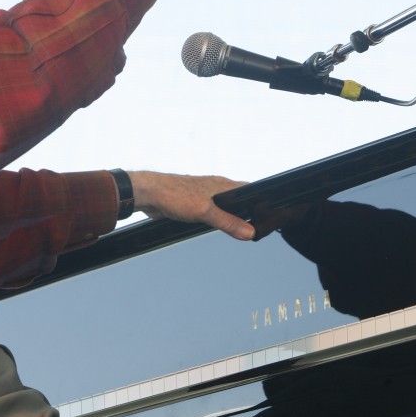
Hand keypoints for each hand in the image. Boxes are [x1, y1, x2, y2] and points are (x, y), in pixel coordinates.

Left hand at [126, 170, 254, 240]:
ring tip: (236, 231)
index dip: (259, 201)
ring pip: (224, 207)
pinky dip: (215, 220)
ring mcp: (204, 195)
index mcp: (222, 184)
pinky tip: (214, 228)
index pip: (248, 189)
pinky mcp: (194, 204)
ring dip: (229, 218)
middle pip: (237, 200)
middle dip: (245, 213)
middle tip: (251, 229)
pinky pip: (211, 212)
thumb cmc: (174, 194)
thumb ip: (228, 222)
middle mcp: (215, 188)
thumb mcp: (205, 212)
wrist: (149, 194)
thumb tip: (249, 232)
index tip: (266, 216)